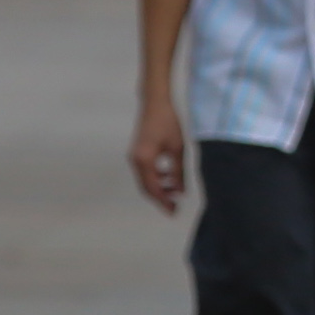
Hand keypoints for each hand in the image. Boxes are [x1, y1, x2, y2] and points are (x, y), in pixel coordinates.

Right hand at [131, 96, 188, 215]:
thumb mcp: (177, 148)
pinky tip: (169, 176)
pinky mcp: (137, 153)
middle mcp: (135, 161)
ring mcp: (134, 157)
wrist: (154, 103)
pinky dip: (156, 177)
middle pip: (146, 188)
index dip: (164, 202)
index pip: (153, 188)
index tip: (174, 211)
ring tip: (175, 192)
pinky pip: (145, 171)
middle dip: (160, 198)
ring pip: (145, 180)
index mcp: (145, 161)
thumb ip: (178, 172)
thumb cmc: (168, 122)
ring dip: (159, 188)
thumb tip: (180, 192)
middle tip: (174, 208)